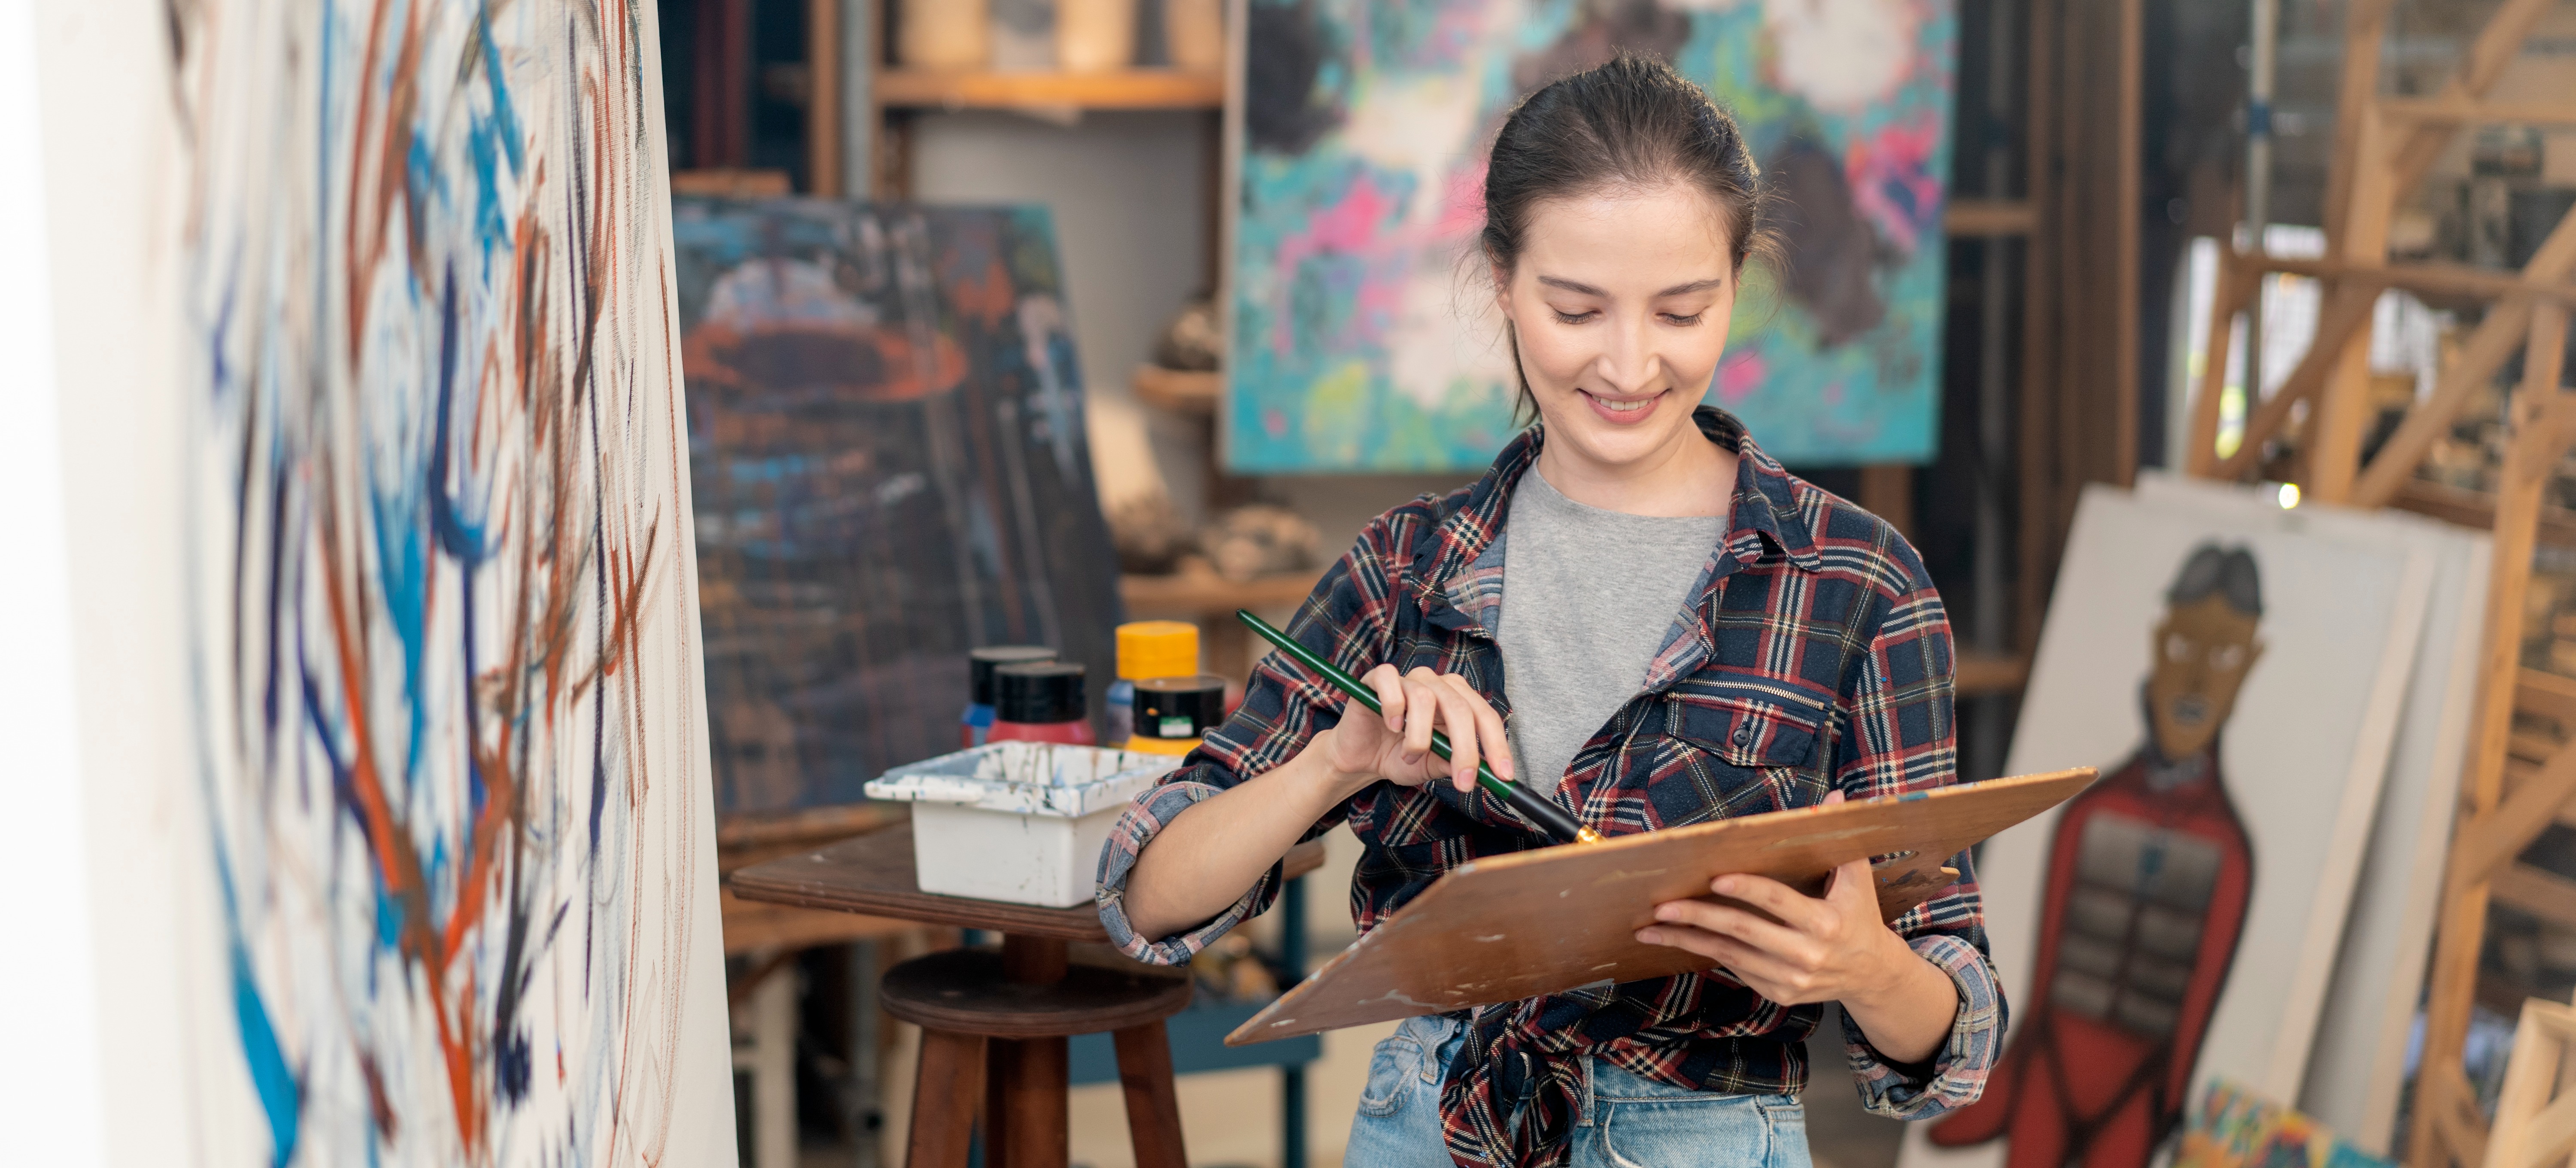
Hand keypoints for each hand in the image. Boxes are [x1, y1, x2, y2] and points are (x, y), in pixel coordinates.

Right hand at [1317, 664, 1511, 795]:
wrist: (1360, 757)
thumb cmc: (1398, 757)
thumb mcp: (1432, 767)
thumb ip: (1454, 764)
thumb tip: (1483, 773)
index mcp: (1458, 701)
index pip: (1485, 716)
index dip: (1496, 744)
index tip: (1503, 775)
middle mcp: (1437, 686)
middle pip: (1461, 707)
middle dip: (1466, 749)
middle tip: (1463, 781)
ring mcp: (1409, 680)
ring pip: (1425, 699)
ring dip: (1419, 738)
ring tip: (1409, 756)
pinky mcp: (1378, 679)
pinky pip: (1391, 683)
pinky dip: (1393, 708)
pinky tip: (1391, 727)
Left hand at [1631, 790, 1916, 1006]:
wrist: (1871, 974)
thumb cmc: (1858, 916)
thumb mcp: (1857, 881)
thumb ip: (1841, 842)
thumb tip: (1833, 798)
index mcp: (1826, 923)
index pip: (1778, 901)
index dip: (1746, 889)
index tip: (1714, 878)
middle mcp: (1807, 955)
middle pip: (1743, 931)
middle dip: (1699, 917)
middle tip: (1662, 906)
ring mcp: (1791, 979)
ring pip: (1730, 956)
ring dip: (1687, 940)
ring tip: (1651, 928)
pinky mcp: (1779, 994)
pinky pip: (1736, 970)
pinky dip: (1706, 954)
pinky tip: (1679, 940)